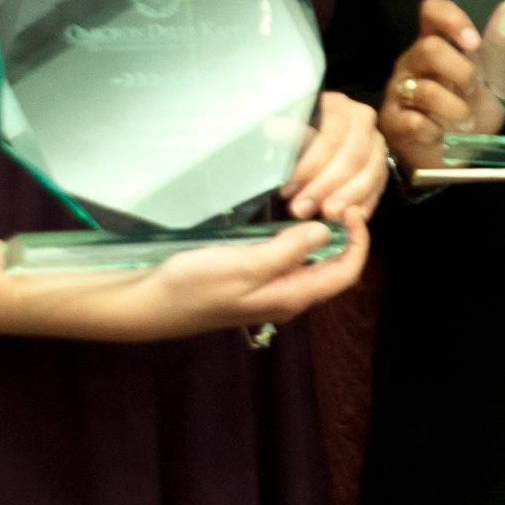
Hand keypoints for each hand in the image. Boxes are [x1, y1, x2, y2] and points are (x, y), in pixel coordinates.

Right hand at [62, 216, 371, 342]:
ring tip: (319, 204)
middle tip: (338, 200)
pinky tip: (285, 219)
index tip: (352, 210)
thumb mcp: (243, 265)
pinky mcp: (250, 281)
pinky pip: (286, 260)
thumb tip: (322, 232)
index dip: (359, 241)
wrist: (145, 304)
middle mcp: (285, 297)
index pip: (346, 273)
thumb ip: (286, 251)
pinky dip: (295, 238)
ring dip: (321, 235)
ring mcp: (268, 290)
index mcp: (291, 298)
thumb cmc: (190, 287)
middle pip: (333, 268)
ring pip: (309, 263)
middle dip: (345, 235)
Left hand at [281, 91, 390, 226]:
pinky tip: (348, 218)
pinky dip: (364, 204)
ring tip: (327, 215)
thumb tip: (273, 130)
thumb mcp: (285, 128)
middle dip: (328, 185)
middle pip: (354, 155)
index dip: (311, 164)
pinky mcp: (380, 166)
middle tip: (304, 208)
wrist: (312, 143)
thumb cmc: (293, 135)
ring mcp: (376, 144)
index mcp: (338, 105)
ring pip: (371, 172)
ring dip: (348, 197)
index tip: (290, 188)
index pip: (331, 135)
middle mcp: (363, 121)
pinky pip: (379, 188)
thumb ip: (284, 132)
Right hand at [382, 0, 504, 176]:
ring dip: (455, 108)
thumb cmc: (470, 114)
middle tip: (473, 91)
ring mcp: (398, 92)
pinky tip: (440, 133)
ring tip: (465, 121)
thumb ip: (497, 46)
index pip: (431, 11)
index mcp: (435, 45)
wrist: (457, 159)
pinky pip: (414, 121)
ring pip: (424, 89)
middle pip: (429, 49)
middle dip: (461, 73)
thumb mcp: (492, 81)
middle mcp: (412, 64)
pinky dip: (435, 130)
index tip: (473, 42)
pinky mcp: (393, 122)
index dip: (451, 19)